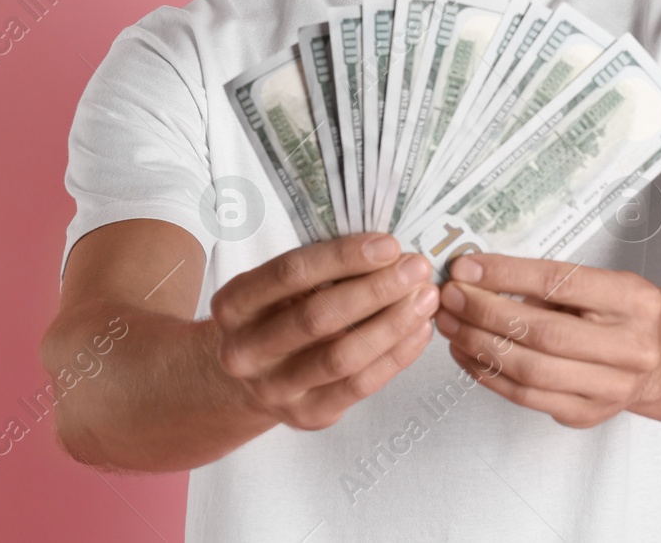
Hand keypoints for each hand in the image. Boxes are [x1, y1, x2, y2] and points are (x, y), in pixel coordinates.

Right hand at [209, 233, 439, 430]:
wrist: (251, 378)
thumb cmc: (276, 315)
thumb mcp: (278, 287)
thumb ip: (320, 269)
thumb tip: (388, 250)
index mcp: (234, 305)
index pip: (291, 273)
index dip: (343, 257)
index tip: (389, 245)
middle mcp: (244, 351)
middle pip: (318, 317)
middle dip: (376, 289)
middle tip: (417, 268)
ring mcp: (273, 389)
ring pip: (343, 356)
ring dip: (392, 324)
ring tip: (426, 298)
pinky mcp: (307, 416)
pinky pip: (360, 385)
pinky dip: (396, 356)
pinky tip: (419, 331)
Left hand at [434, 254, 660, 428]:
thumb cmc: (621, 313)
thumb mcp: (601, 283)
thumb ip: (547, 282)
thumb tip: (476, 274)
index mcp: (633, 300)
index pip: (559, 282)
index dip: (506, 274)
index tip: (466, 267)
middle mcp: (629, 346)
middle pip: (542, 332)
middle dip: (484, 312)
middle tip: (450, 296)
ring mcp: (611, 387)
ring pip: (530, 370)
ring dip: (478, 345)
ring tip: (450, 324)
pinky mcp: (588, 414)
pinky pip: (526, 397)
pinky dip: (488, 374)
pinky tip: (466, 353)